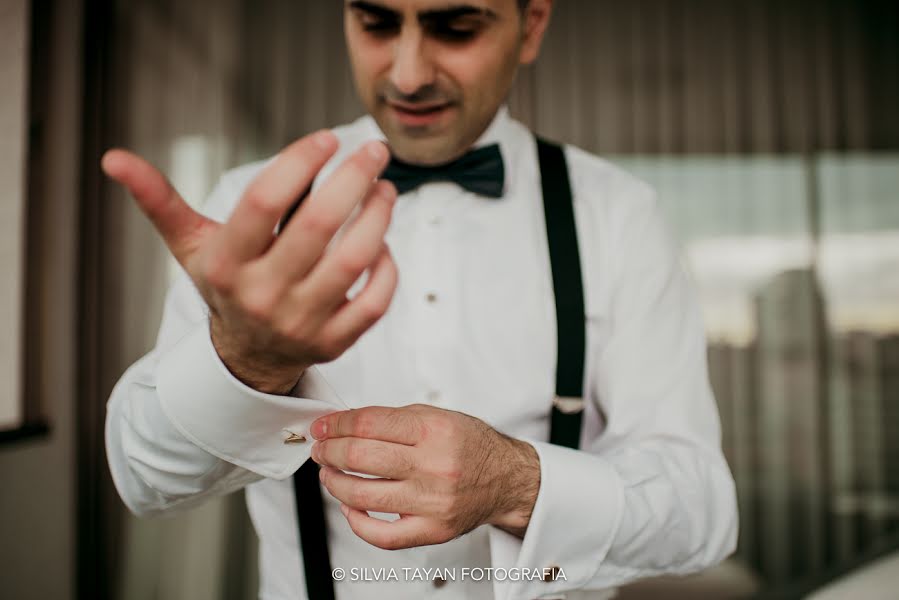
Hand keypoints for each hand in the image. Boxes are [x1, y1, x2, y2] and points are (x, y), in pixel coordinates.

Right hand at [101, 132, 398, 393]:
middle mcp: (262, 295)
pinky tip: (385, 242)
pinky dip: (387, 269)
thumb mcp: (190, 246)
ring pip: (354, 261)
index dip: (299, 163)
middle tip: (374, 150)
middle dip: (353, 180)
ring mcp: (300, 323)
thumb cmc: (226, 283)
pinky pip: (374, 303)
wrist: (247, 357)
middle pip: (318, 228)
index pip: (264, 203)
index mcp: (226, 264)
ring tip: (386, 188)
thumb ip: (161, 201)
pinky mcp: (333, 342)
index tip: (327, 138)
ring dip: (378, 217)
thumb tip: (113, 159)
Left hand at [309, 404, 540, 548]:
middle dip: (329, 451)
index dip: (336, 424)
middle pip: (360, 457)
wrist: (506, 479)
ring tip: (329, 475)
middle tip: (322, 449)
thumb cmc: (471, 446)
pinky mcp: (433, 529)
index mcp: (434, 430)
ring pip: (364, 495)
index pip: (369, 424)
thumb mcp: (437, 416)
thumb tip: (345, 425)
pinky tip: (351, 508)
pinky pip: (383, 535)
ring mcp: (432, 501)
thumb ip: (393, 420)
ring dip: (334, 483)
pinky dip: (358, 522)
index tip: (323, 427)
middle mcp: (434, 465)